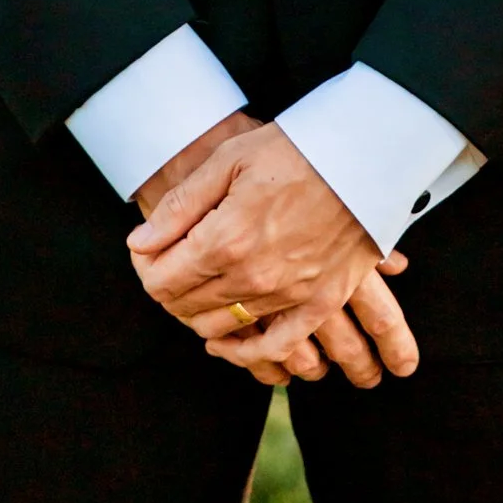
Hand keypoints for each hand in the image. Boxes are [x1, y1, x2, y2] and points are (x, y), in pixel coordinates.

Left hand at [128, 123, 415, 378]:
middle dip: (167, 288)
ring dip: (197, 315)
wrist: (363, 156)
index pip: (161, 280)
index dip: (146, 268)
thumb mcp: (227, 161)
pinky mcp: (320, 303)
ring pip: (222, 327)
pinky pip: (277, 348)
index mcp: (225, 239)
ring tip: (193, 291)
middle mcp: (253, 276)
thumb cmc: (293, 149)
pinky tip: (225, 343)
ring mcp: (289, 295)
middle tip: (167, 266)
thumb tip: (138, 245)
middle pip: (186, 305)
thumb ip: (179, 208)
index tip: (147, 253)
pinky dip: (246, 353)